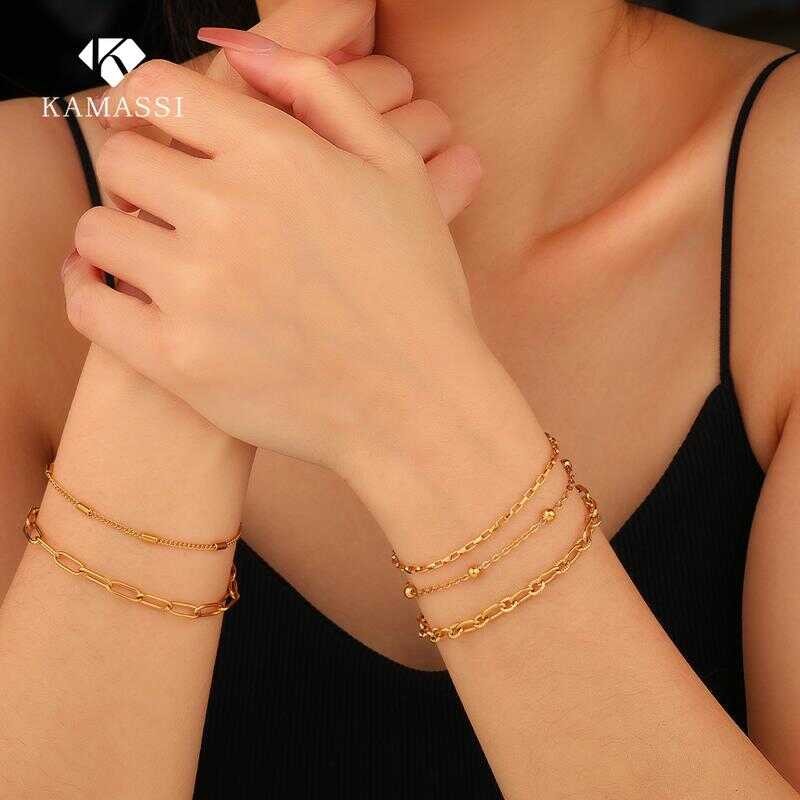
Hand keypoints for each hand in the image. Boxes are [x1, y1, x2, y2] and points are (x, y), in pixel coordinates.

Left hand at [64, 36, 488, 473]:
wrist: (418, 402)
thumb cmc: (415, 290)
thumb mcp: (396, 170)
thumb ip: (318, 88)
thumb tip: (237, 45)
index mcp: (280, 156)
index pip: (159, 90)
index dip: (149, 104)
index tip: (157, 127)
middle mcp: (229, 212)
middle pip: (120, 159)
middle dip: (140, 172)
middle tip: (168, 201)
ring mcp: (198, 289)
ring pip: (96, 231)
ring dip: (120, 233)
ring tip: (157, 252)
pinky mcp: (180, 359)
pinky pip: (88, 305)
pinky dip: (89, 290)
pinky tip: (112, 289)